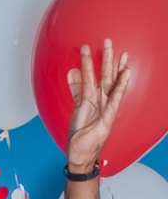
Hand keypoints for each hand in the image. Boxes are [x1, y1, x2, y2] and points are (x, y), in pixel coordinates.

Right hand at [66, 40, 130, 171]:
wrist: (79, 155)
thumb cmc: (92, 145)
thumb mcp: (103, 127)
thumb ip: (107, 109)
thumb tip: (107, 93)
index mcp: (110, 108)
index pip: (117, 87)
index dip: (121, 76)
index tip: (125, 62)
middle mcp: (101, 102)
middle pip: (105, 77)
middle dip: (107, 60)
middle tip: (108, 43)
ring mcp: (90, 103)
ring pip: (90, 79)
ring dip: (89, 65)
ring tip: (87, 50)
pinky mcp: (79, 107)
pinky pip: (77, 91)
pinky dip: (75, 81)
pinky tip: (73, 71)